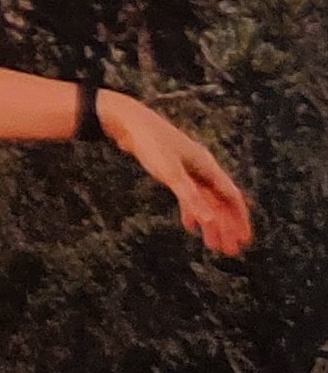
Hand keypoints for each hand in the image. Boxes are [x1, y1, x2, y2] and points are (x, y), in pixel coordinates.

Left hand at [105, 97, 254, 256]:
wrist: (127, 121)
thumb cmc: (150, 143)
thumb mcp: (170, 174)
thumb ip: (189, 198)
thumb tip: (208, 222)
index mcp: (208, 167)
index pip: (232, 198)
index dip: (239, 220)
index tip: (244, 241)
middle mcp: (203, 168)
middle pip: (220, 203)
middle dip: (226, 227)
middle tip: (229, 251)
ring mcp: (188, 168)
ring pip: (205, 200)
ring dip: (210, 223)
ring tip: (212, 245)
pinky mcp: (173, 169)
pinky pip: (190, 195)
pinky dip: (192, 211)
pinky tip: (190, 226)